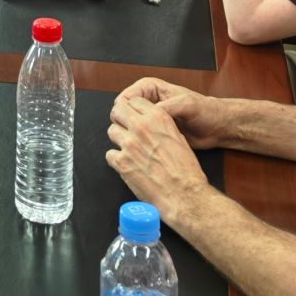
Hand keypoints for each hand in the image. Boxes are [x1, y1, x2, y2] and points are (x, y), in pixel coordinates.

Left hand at [105, 92, 210, 212]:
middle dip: (120, 118)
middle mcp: (141, 127)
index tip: (132, 116)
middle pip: (117, 110)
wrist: (184, 195)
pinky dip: (116, 160)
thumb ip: (160, 125)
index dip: (133, 109)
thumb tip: (148, 122)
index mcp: (158, 118)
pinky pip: (109, 154)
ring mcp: (129, 144)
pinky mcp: (121, 162)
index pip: (134, 101)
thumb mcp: (178, 137)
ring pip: (111, 131)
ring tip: (128, 150)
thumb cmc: (186, 170)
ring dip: (118, 140)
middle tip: (124, 128)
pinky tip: (127, 166)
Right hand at [114, 77, 230, 149]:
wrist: (218, 127)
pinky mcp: (155, 131)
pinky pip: (141, 136)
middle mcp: (148, 101)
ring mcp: (151, 117)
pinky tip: (145, 150)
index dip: (125, 111)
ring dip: (133, 134)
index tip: (129, 125)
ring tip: (140, 145)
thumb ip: (167, 107)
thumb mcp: (187, 105)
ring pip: (131, 125)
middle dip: (126, 124)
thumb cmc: (205, 111)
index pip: (126, 97)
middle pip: (124, 111)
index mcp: (151, 88)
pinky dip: (141, 142)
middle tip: (133, 137)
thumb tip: (148, 113)